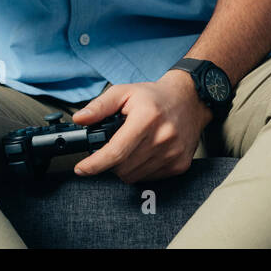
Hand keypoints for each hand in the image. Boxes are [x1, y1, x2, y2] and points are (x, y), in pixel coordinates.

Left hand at [70, 72, 213, 182]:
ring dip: (125, 168)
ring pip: (134, 176)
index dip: (95, 164)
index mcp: (147, 118)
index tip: (82, 169)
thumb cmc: (156, 97)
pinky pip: (150, 178)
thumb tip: (80, 119)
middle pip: (122, 168)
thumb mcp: (125, 92)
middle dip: (110, 162)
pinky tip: (145, 153)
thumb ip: (100, 106)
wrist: (190, 100)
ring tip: (131, 148)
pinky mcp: (180, 164)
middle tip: (115, 146)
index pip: (116, 151)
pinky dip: (141, 170)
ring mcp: (173, 153)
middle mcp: (163, 137)